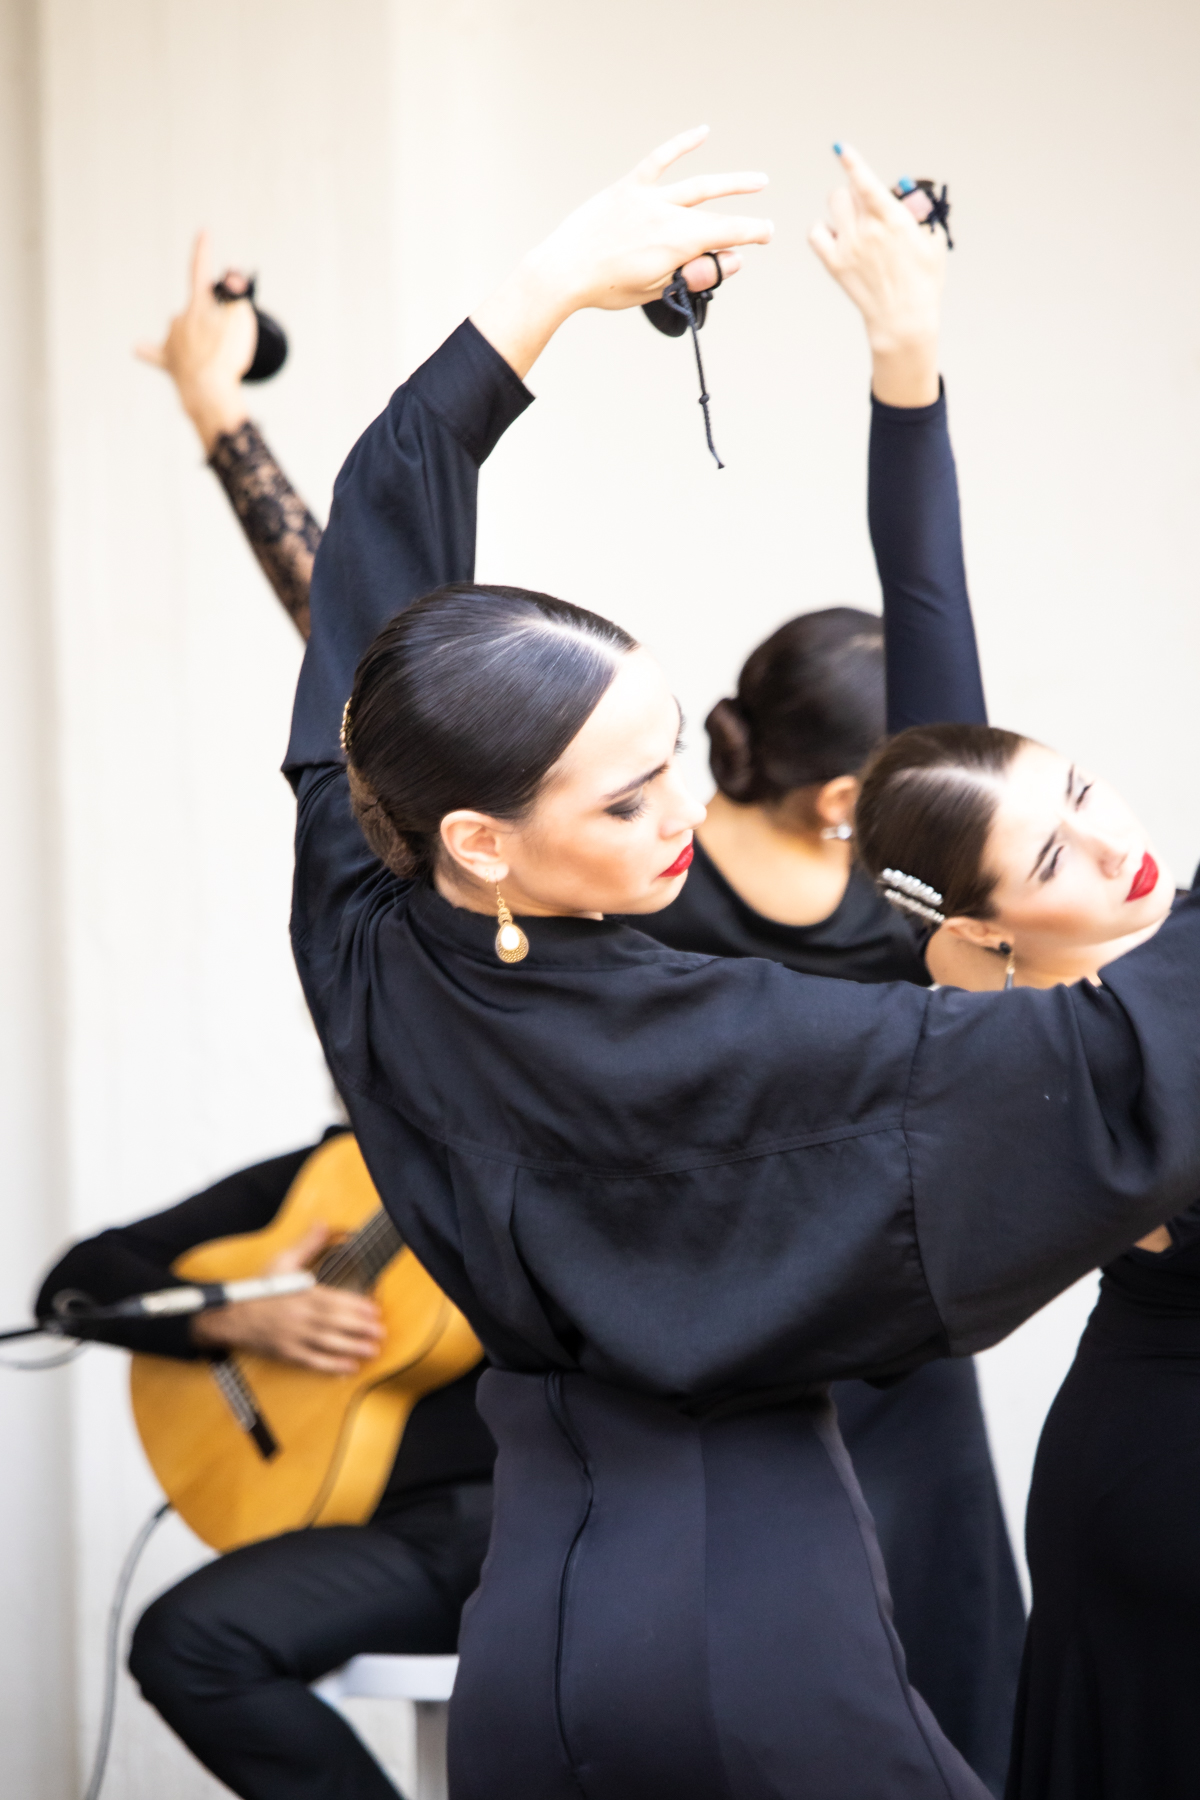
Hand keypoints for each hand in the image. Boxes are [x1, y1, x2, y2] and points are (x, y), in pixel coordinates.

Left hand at [136, 231, 256, 453]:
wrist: (208, 390)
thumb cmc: (226, 355)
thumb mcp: (241, 318)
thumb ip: (236, 293)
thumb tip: (231, 277)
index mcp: (197, 306)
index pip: (200, 271)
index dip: (202, 251)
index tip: (202, 232)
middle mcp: (179, 319)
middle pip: (195, 310)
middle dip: (209, 317)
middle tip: (226, 340)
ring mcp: (172, 341)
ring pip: (181, 329)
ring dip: (193, 336)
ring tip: (211, 356)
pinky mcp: (168, 362)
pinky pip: (153, 352)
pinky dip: (149, 350)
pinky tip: (139, 347)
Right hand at [191, 1221, 385, 1374]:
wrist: (232, 1316)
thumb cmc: (260, 1288)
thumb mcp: (282, 1261)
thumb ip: (307, 1244)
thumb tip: (322, 1223)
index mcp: (302, 1294)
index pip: (334, 1300)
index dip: (356, 1306)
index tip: (375, 1309)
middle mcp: (300, 1316)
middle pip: (335, 1323)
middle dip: (360, 1328)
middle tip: (381, 1332)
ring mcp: (295, 1337)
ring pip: (328, 1344)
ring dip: (352, 1348)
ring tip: (373, 1350)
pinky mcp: (289, 1353)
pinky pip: (313, 1361)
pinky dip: (332, 1367)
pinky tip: (349, 1368)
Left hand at [471, 126, 772, 379]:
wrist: (563, 272)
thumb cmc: (607, 287)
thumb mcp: (656, 289)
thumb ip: (693, 272)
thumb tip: (726, 259)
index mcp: (676, 243)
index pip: (727, 235)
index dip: (751, 234)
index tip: (766, 235)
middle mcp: (667, 215)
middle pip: (715, 219)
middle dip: (743, 224)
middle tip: (765, 227)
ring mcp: (648, 198)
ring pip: (698, 187)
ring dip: (731, 185)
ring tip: (756, 181)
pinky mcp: (628, 188)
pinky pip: (659, 161)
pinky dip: (681, 144)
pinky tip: (703, 132)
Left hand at [808, 144, 943, 406]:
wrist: (903, 319)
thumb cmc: (923, 281)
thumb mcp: (932, 242)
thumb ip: (917, 215)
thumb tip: (904, 198)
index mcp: (893, 219)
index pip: (866, 183)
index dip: (852, 162)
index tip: (840, 148)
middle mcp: (867, 229)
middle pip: (846, 191)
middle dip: (856, 194)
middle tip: (868, 211)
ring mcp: (848, 246)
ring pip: (833, 205)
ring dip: (843, 207)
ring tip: (856, 225)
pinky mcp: (834, 263)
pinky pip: (815, 233)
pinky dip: (822, 230)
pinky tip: (836, 237)